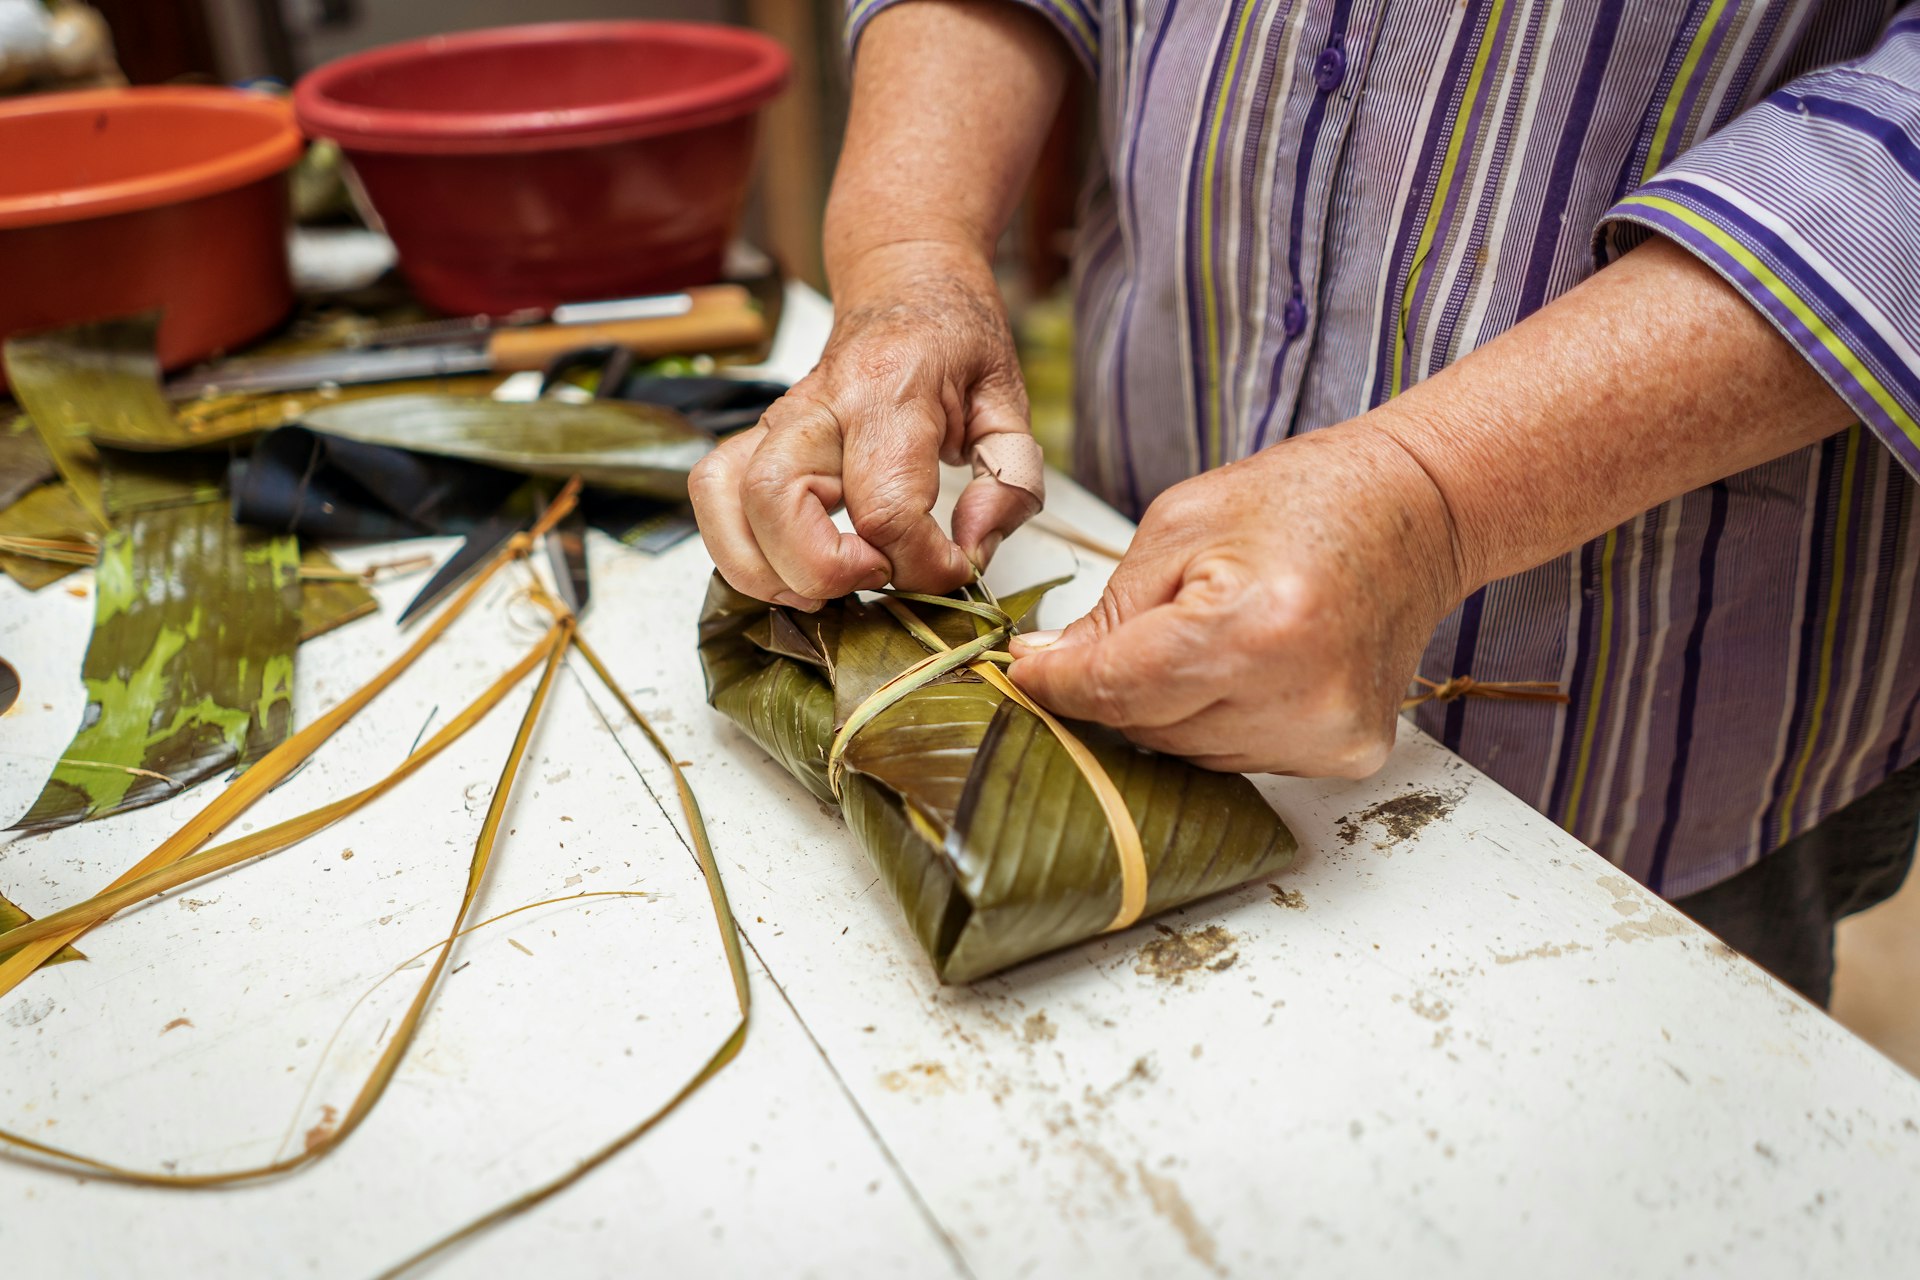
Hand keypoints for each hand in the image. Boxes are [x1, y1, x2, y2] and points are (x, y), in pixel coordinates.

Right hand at [689, 242, 1038, 608]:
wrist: (905, 285)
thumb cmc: (953, 342)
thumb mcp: (1009, 402)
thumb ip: (1009, 481)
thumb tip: (972, 547)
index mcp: (890, 392)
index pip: (886, 507)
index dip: (923, 564)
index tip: (955, 567)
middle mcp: (818, 405)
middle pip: (776, 502)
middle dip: (826, 570)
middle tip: (879, 575)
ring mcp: (776, 420)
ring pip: (726, 501)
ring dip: (768, 568)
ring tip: (827, 585)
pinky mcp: (754, 438)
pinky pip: (714, 497)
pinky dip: (740, 550)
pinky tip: (791, 568)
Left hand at [1007, 424, 1464, 776]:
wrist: (1420, 511)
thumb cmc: (1305, 500)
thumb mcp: (1182, 526)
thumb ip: (1110, 611)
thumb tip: (1047, 669)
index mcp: (1252, 628)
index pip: (1117, 688)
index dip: (1057, 683)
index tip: (1022, 673)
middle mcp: (1299, 697)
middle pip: (1147, 728)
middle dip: (1111, 688)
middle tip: (1103, 645)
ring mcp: (1328, 736)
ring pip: (1187, 753)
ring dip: (1167, 709)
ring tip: (1200, 638)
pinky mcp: (1346, 755)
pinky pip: (1238, 758)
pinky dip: (1217, 722)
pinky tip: (1243, 667)